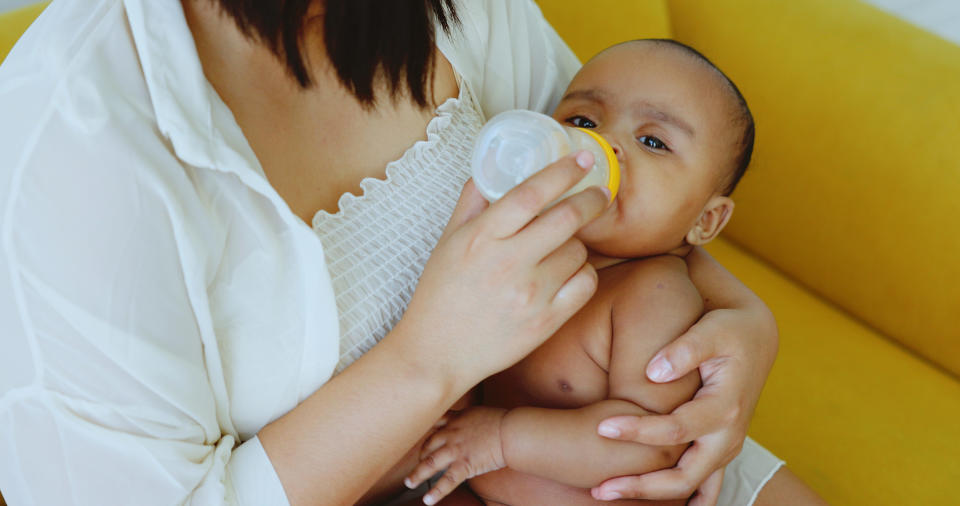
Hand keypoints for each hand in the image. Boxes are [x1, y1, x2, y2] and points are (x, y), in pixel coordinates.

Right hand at [399, 151, 608, 388]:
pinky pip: (585, 285)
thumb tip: (488, 168)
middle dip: (591, 199)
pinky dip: (583, 273)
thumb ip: (471, 204)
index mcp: (481, 238)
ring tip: (562, 246)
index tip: (580, 159)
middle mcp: (507, 263)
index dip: (561, 172)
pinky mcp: (545, 322)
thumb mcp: (447, 243)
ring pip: (578, 251)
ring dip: (577, 242)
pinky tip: (571, 272)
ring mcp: (530, 295)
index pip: (531, 193)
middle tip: (599, 192)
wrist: (436, 355)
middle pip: (567, 218)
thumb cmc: (439, 296)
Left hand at [405, 406, 508, 504]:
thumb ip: (467, 419)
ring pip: (429, 463)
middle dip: (421, 453)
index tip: (420, 436)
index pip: (434, 424)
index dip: (425, 431)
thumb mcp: (479, 412)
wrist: (511, 431)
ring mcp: (455, 450)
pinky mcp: (464, 465)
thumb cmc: (501, 421)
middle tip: (418, 460)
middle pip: (428, 444)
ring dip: (417, 475)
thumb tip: (467, 423)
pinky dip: (436, 492)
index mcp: (455, 419)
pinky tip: (428, 500)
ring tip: (409, 482)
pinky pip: (447, 481)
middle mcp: (451, 434)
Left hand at [592, 307, 777, 504]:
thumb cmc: (728, 330)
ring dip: (652, 495)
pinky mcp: (719, 448)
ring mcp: (726, 447)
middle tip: (600, 488)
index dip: (639, 431)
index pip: (677, 429)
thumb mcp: (711, 330)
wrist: (755, 339)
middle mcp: (728, 436)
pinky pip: (704, 487)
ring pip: (691, 487)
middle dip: (642, 486)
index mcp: (725, 407)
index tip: (602, 426)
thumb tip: (654, 372)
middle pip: (685, 477)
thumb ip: (685, 349)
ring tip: (607, 493)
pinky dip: (683, 501)